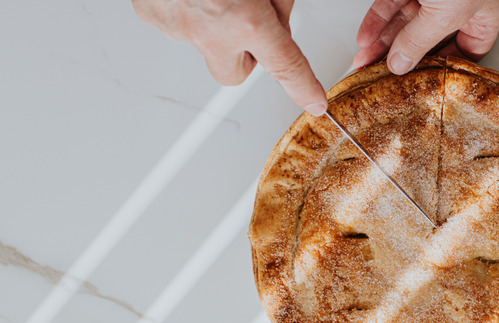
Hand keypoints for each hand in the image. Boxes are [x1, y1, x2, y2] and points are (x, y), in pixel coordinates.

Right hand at [132, 0, 327, 115]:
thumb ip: (277, 1)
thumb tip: (277, 14)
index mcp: (244, 18)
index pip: (285, 66)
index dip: (303, 87)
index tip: (313, 101)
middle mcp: (209, 30)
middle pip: (237, 72)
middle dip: (247, 54)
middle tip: (249, 20)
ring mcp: (177, 25)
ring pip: (206, 44)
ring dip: (214, 22)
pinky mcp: (150, 14)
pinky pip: (177, 22)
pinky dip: (186, 7)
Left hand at [353, 0, 498, 73]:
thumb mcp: (446, 12)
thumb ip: (420, 41)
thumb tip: (402, 65)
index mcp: (485, 10)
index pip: (469, 49)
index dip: (447, 68)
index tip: (425, 84)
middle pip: (429, 36)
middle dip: (401, 56)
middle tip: (380, 76)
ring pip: (406, 19)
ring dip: (382, 41)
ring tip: (363, 60)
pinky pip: (393, 0)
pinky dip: (377, 18)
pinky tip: (366, 36)